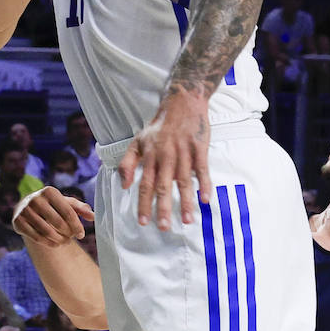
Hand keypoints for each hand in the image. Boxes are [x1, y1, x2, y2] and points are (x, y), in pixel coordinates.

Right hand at [12, 185, 92, 246]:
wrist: (27, 206)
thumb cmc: (52, 205)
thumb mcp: (66, 203)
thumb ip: (80, 209)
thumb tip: (93, 217)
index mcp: (49, 191)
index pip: (68, 212)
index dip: (77, 226)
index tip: (81, 234)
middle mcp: (35, 199)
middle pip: (58, 223)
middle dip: (68, 233)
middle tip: (71, 237)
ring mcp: (25, 210)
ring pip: (47, 232)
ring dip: (59, 240)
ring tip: (64, 241)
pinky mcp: (18, 222)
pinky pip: (37, 237)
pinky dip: (49, 243)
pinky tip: (55, 243)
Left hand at [119, 93, 212, 229]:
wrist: (182, 103)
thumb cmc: (159, 126)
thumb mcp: (138, 141)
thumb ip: (128, 162)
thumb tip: (123, 185)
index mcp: (150, 156)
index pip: (145, 184)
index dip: (144, 203)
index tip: (143, 222)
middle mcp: (166, 156)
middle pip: (163, 186)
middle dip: (163, 208)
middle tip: (164, 227)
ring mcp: (184, 152)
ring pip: (184, 181)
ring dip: (186, 201)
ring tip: (187, 220)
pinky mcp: (200, 148)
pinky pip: (202, 169)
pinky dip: (204, 184)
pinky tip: (205, 200)